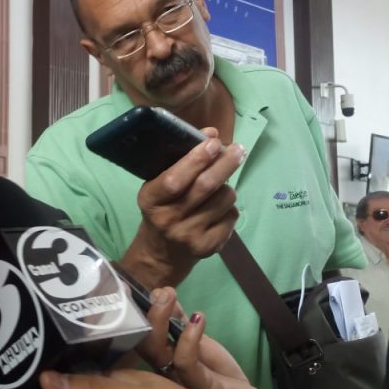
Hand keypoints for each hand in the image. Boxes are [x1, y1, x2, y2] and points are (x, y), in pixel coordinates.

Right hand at [121, 128, 243, 286]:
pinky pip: (231, 217)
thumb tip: (211, 134)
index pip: (174, 179)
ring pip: (224, 199)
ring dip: (227, 187)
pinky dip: (229, 208)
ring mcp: (189, 235)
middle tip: (238, 149)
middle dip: (224, 164)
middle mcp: (168, 219)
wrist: (161, 254)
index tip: (213, 142)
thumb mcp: (159, 186)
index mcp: (150, 200)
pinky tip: (218, 209)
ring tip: (219, 187)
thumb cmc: (162, 209)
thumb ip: (181, 160)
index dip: (196, 159)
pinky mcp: (208, 247)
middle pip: (204, 187)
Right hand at [136, 287, 272, 388]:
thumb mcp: (196, 338)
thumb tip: (162, 293)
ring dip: (160, 320)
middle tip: (160, 291)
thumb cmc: (217, 371)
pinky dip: (188, 339)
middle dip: (146, 312)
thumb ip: (178, 320)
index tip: (128, 286)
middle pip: (140, 341)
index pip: (136, 332)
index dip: (130, 310)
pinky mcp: (197, 386)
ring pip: (156, 351)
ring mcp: (176, 379)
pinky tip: (198, 318)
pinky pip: (185, 363)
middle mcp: (160, 368)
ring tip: (170, 296)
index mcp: (158, 355)